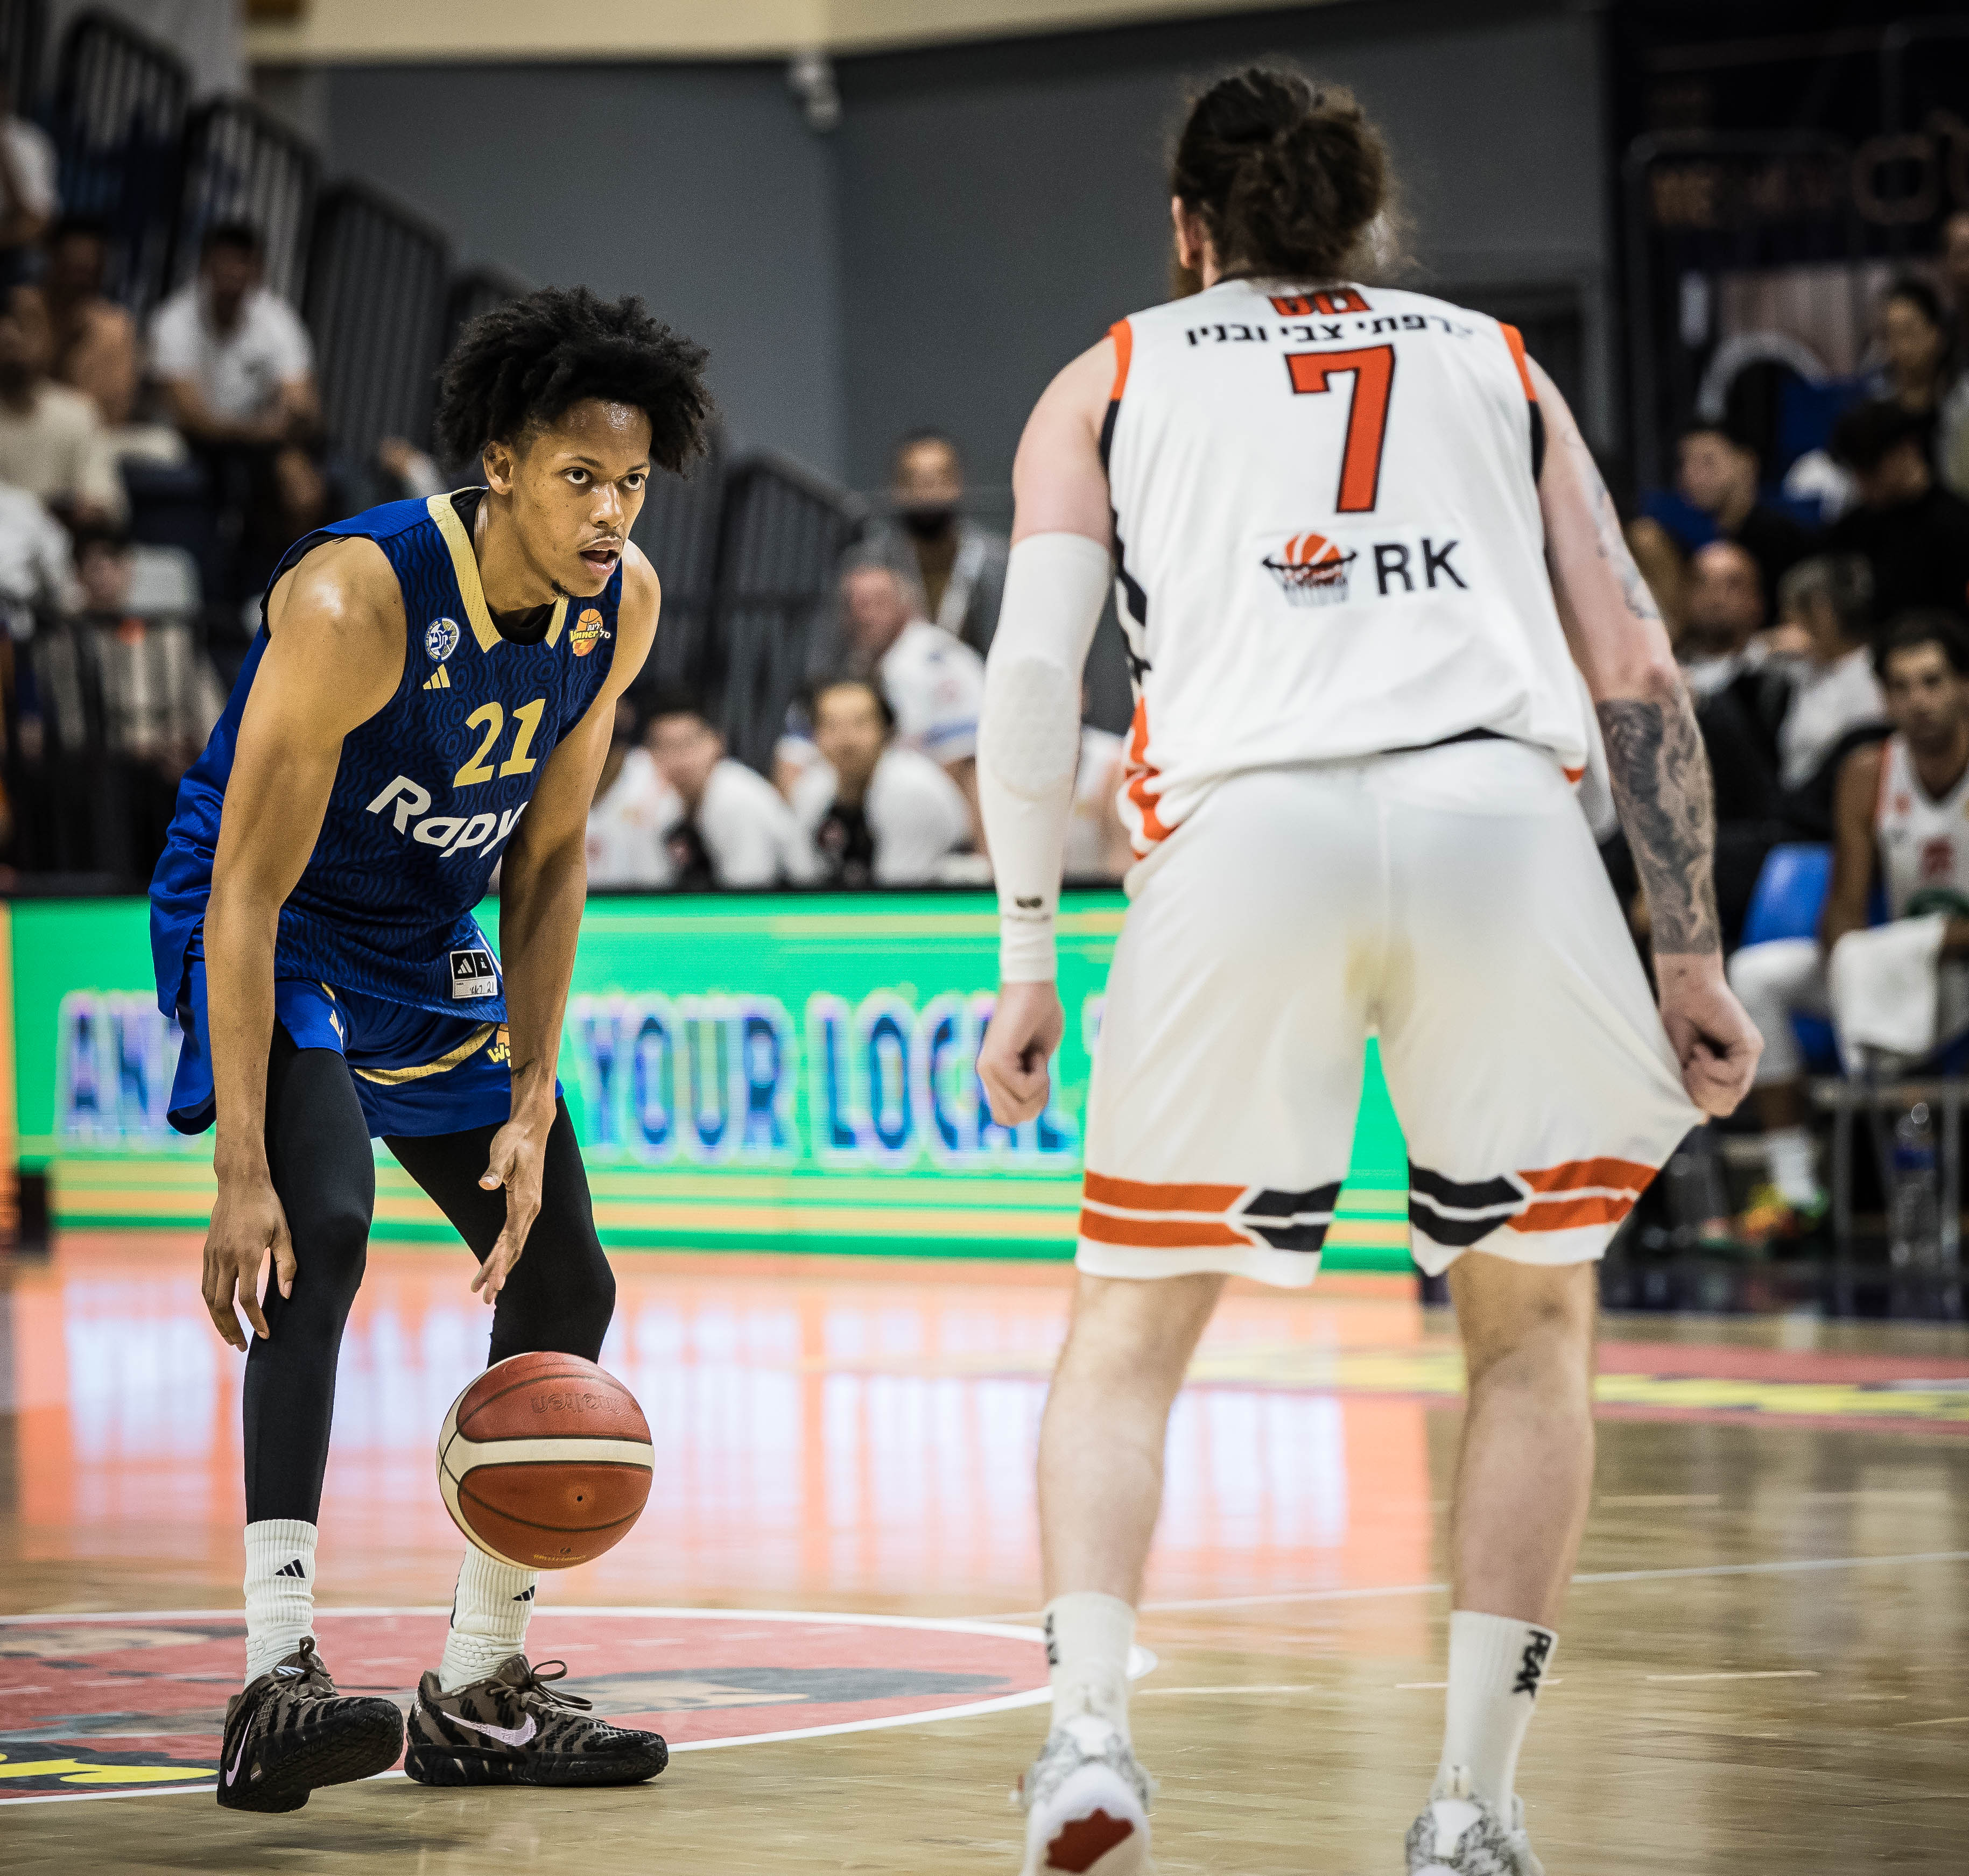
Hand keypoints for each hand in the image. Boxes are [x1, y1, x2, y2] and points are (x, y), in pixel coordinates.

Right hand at [202, 1161, 292, 1350]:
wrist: (240, 1183)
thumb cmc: (269, 1207)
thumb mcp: (285, 1232)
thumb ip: (287, 1264)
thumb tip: (287, 1295)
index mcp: (247, 1254)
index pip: (247, 1298)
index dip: (255, 1320)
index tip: (265, 1335)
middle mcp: (225, 1258)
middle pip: (222, 1305)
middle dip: (231, 1329)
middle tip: (241, 1347)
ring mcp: (212, 1255)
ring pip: (209, 1298)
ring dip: (218, 1320)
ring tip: (230, 1336)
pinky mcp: (206, 1252)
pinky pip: (205, 1284)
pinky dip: (212, 1303)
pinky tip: (221, 1312)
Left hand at [472, 1110, 549, 1304]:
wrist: (532, 1127)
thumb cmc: (514, 1138)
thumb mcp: (503, 1150)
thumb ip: (495, 1168)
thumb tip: (485, 1184)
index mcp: (525, 1201)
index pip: (511, 1240)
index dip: (501, 1263)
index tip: (493, 1284)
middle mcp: (529, 1210)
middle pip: (513, 1250)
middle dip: (499, 1274)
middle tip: (485, 1299)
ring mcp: (527, 1210)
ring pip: (512, 1246)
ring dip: (498, 1268)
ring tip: (483, 1293)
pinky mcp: (522, 1206)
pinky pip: (511, 1236)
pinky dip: (500, 1253)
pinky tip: (491, 1265)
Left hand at [977, 981, 1064, 1126]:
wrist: (1035, 986)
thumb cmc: (1040, 1014)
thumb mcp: (1038, 1059)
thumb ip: (1031, 1083)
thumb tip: (1030, 1109)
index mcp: (994, 1076)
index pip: (1008, 1118)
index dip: (1033, 1107)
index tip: (1041, 1078)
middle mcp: (986, 1075)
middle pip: (1014, 1119)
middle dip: (1037, 1102)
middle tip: (1041, 1070)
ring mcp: (988, 1069)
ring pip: (1019, 1107)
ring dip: (1039, 1088)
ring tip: (1036, 1059)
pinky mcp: (996, 1060)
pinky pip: (1023, 1088)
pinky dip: (1040, 1075)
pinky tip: (1035, 1052)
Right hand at [1655, 955, 1761, 1116]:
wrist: (1685, 986)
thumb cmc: (1678, 1017)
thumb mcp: (1680, 1060)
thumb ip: (1692, 1085)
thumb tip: (1700, 1120)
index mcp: (1725, 1070)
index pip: (1722, 1104)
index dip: (1700, 1102)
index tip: (1682, 1079)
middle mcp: (1742, 1066)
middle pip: (1727, 1104)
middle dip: (1700, 1094)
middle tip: (1685, 1069)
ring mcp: (1748, 1057)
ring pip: (1732, 1093)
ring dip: (1703, 1080)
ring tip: (1691, 1059)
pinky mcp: (1750, 1046)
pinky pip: (1731, 1075)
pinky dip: (1709, 1067)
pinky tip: (1699, 1049)